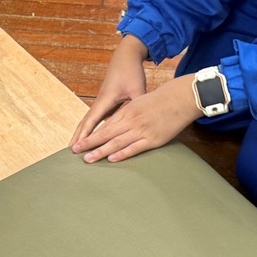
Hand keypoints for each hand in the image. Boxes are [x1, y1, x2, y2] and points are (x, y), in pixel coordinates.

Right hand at [72, 35, 149, 150]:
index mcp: (105, 99)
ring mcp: (101, 102)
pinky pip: (95, 119)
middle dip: (77, 137)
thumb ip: (138, 106)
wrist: (126, 57)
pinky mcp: (105, 103)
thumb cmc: (131, 72)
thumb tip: (141, 121)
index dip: (84, 135)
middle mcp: (100, 102)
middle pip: (85, 123)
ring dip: (81, 134)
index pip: (92, 121)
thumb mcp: (137, 89)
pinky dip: (89, 129)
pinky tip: (89, 137)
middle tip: (69, 153)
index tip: (77, 147)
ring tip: (74, 147)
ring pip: (88, 121)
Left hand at [74, 74, 199, 163]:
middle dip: (89, 143)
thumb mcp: (141, 101)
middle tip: (75, 151)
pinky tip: (111, 159)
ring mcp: (141, 130)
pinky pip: (134, 148)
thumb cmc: (162, 99)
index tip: (80, 141)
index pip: (105, 125)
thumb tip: (119, 123)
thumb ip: (129, 112)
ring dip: (100, 151)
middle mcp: (131, 120)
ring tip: (88, 159)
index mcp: (127, 110)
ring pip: (116, 142)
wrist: (181, 97)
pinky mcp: (152, 139)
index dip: (91, 134)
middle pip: (105, 133)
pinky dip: (122, 153)